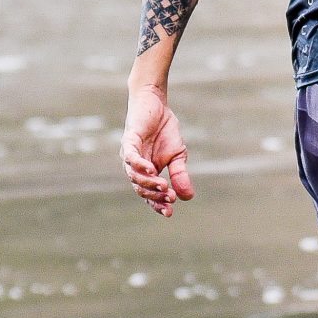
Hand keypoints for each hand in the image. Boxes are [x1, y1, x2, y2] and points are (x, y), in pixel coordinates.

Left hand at [121, 84, 194, 216]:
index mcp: (147, 172)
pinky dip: (140, 166)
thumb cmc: (164, 130)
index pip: (149, 194)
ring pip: (134, 176)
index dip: (158, 204)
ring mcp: (130, 155)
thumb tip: (188, 197)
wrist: (156, 104)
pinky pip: (131, 157)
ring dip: (148, 183)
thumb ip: (180, 175)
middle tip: (170, 197)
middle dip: (154, 196)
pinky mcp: (129, 141)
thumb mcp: (178, 155)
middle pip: (140, 189)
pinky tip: (152, 170)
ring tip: (164, 186)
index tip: (169, 212)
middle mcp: (135, 167)